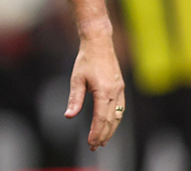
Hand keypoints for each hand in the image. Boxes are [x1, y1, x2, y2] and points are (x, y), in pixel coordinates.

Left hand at [65, 33, 125, 150]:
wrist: (99, 43)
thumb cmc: (86, 59)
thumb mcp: (76, 79)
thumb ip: (75, 99)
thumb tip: (69, 116)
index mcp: (104, 91)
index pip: (100, 119)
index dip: (96, 133)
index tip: (91, 144)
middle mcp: (115, 93)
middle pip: (111, 121)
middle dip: (104, 136)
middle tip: (95, 147)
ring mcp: (120, 90)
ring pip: (118, 116)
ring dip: (111, 130)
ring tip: (103, 140)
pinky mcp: (120, 87)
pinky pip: (120, 109)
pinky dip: (115, 120)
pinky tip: (110, 125)